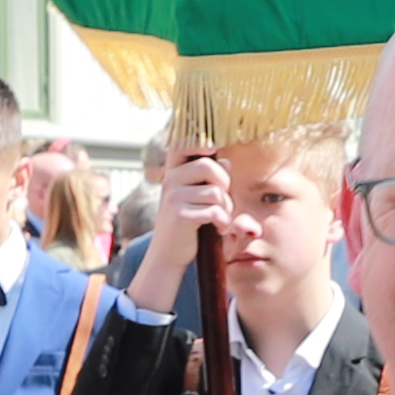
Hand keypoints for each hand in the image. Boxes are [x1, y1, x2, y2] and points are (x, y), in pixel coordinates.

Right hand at [146, 149, 234, 265]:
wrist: (168, 254)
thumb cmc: (187, 224)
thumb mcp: (196, 198)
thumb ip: (211, 179)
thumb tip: (226, 161)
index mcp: (173, 173)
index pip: (182, 146)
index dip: (198, 141)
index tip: (212, 148)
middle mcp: (170, 181)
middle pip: (208, 166)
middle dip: (225, 183)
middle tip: (225, 200)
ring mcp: (173, 198)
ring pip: (215, 192)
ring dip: (226, 208)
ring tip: (221, 219)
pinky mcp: (180, 215)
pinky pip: (214, 211)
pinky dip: (223, 221)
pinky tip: (219, 228)